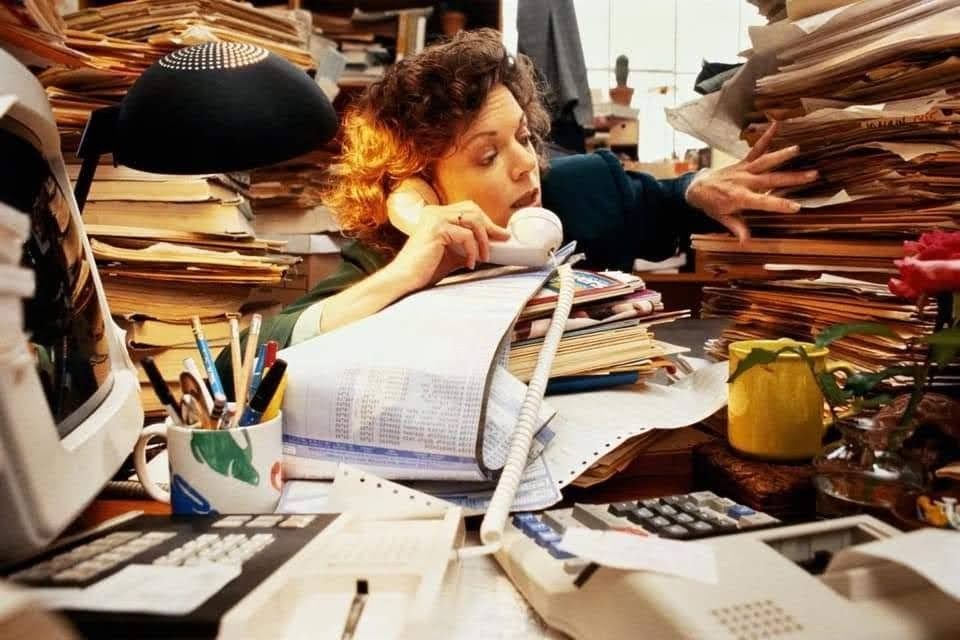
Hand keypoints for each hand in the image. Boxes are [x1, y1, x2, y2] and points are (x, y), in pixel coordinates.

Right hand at [388, 201, 510, 291]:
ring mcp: (435, 218)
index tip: (499, 235)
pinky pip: (466, 235)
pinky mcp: (436, 228)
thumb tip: (490, 245)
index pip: (468, 209)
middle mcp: (434, 211)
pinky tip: (470, 263)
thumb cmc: (425, 269)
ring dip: (483, 240)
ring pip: (473, 220)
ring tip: (483, 257)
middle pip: (473, 209)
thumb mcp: (452, 254)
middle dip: (489, 226)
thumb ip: (467, 246)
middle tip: (499, 241)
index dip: (486, 221)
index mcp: (436, 214)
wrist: (405, 279)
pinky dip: (472, 251)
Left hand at [684, 122, 818, 241]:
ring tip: (797, 149)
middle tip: (812, 175)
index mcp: (740, 198)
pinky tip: (775, 124)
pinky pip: (755, 149)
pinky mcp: (743, 162)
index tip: (796, 207)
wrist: (697, 188)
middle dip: (792, 178)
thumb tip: (745, 242)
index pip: (763, 202)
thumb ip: (736, 228)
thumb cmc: (711, 205)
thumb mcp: (722, 219)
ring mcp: (744, 170)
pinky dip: (765, 136)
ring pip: (765, 161)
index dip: (779, 204)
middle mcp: (744, 181)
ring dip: (781, 155)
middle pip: (771, 179)